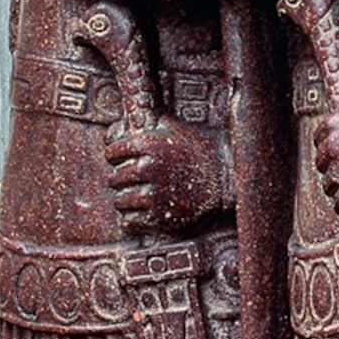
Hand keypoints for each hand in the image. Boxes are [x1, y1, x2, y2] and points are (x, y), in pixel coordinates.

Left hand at [103, 118, 227, 234]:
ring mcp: (152, 194)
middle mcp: (146, 168)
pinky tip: (139, 211)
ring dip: (123, 200)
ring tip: (131, 197)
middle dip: (118, 179)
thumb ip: (146, 120)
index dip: (115, 157)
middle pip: (114, 178)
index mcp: (145, 144)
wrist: (226, 174)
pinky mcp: (160, 216)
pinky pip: (131, 220)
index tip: (120, 160)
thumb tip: (123, 118)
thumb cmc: (198, 147)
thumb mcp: (172, 125)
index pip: (111, 153)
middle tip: (126, 181)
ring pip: (120, 201)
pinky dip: (132, 217)